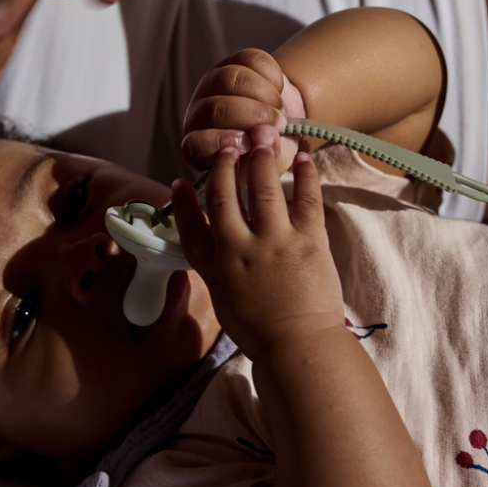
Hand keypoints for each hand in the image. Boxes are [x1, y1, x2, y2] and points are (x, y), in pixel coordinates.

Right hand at [172, 144, 345, 357]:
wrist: (300, 348)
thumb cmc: (262, 331)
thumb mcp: (225, 300)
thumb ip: (217, 268)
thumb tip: (216, 244)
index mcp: (216, 268)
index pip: (191, 227)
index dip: (182, 202)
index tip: (179, 182)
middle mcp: (240, 249)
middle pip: (224, 195)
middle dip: (223, 165)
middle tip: (228, 145)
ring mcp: (275, 243)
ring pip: (264, 187)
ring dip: (260, 158)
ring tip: (261, 137)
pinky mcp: (308, 241)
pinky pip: (307, 198)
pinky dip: (306, 175)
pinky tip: (305, 159)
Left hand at [181, 49, 306, 176]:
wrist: (283, 123)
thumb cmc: (269, 149)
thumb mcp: (270, 162)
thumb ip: (266, 155)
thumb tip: (263, 134)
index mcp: (199, 147)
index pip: (196, 144)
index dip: (223, 142)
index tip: (250, 144)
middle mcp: (199, 114)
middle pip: (217, 108)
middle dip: (253, 115)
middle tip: (279, 124)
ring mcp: (212, 83)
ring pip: (231, 78)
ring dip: (264, 95)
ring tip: (280, 109)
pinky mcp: (233, 61)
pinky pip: (250, 59)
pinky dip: (272, 76)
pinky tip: (278, 90)